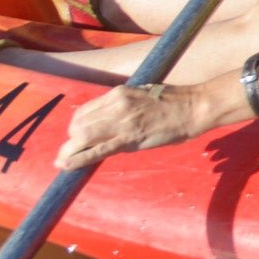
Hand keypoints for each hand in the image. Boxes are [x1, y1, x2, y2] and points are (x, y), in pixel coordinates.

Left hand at [54, 76, 226, 169]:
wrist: (194, 107)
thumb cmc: (173, 101)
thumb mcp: (142, 95)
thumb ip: (122, 106)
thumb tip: (108, 121)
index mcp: (118, 93)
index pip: (83, 111)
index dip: (75, 127)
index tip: (76, 138)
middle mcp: (116, 104)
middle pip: (79, 124)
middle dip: (70, 141)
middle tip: (69, 153)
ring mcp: (122, 121)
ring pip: (83, 136)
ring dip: (69, 151)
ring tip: (64, 161)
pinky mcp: (130, 137)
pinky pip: (98, 149)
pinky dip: (79, 158)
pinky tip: (66, 165)